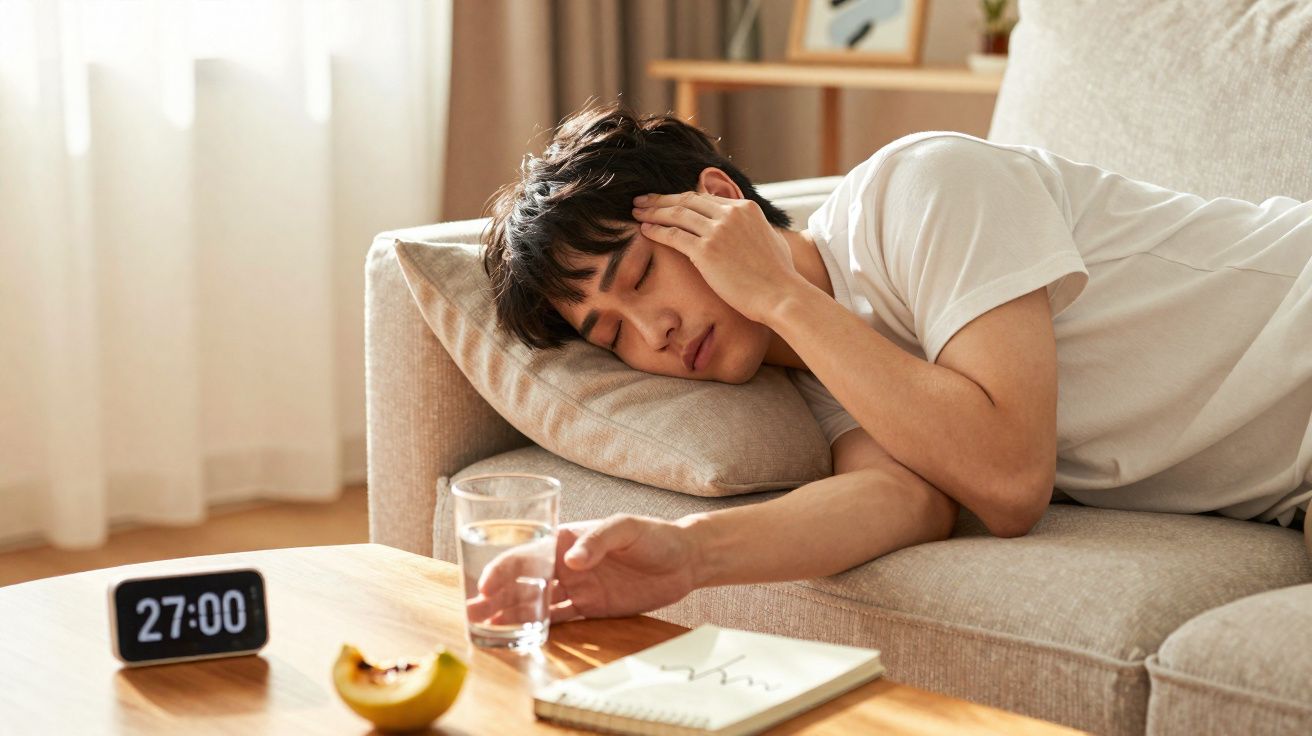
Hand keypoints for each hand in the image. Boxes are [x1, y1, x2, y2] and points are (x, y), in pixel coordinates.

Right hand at [466, 514, 700, 623]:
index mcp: (566, 538)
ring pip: (535, 601)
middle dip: (495, 594)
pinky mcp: (591, 606)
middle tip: (469, 611)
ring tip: (483, 626)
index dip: (502, 568)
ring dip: (509, 612)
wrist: (685, 559)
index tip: (485, 585)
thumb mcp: (628, 528)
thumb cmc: (655, 535)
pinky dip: (539, 626)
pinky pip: (559, 618)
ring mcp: (576, 586)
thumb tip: (572, 559)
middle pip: (523, 579)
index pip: (526, 552)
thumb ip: (599, 541)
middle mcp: (565, 562)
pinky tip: (518, 634)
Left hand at [631, 191, 810, 323]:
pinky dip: (656, 230)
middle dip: (662, 199)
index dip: (682, 199)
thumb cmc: (778, 275)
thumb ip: (754, 227)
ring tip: (637, 212)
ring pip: (676, 214)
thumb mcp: (770, 239)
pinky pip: (673, 235)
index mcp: (745, 208)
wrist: (781, 295)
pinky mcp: (706, 250)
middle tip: (643, 200)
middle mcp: (730, 213)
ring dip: (653, 211)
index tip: (667, 202)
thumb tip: (751, 228)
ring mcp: (717, 230)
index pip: (705, 198)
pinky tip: (645, 230)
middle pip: (687, 200)